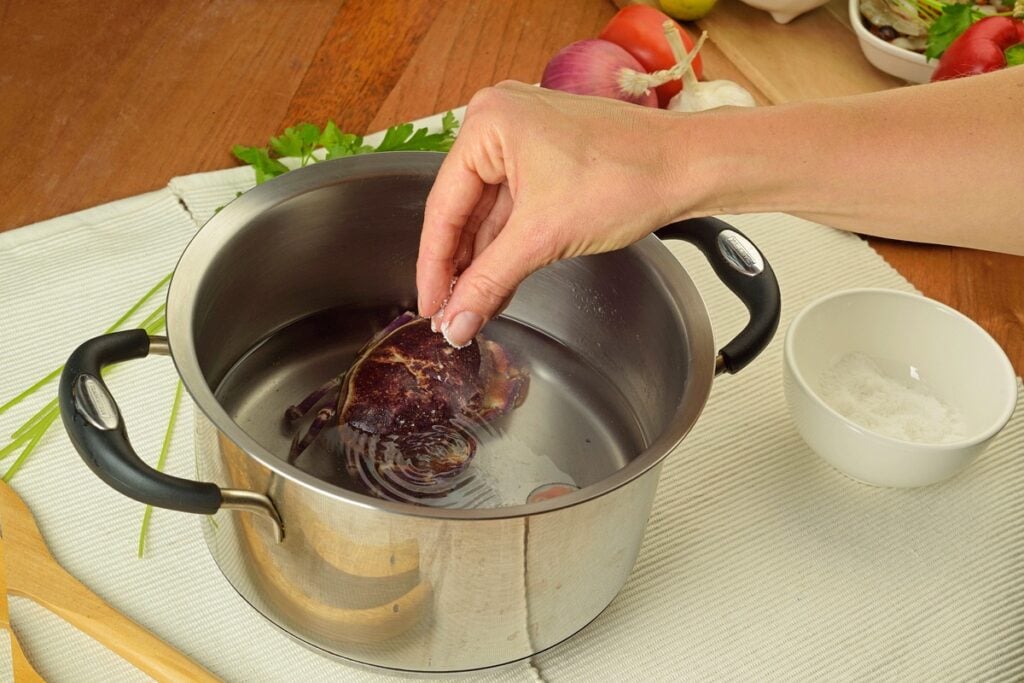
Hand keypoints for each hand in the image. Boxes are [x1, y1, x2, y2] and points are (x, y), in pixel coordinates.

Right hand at [416, 81, 689, 346]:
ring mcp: (526, 137)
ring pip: (490, 212)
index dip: (434, 266)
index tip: (429, 307)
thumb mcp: (544, 237)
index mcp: (488, 123)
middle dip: (460, 267)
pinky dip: (509, 245)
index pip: (443, 207)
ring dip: (485, 261)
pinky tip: (499, 282)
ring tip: (472, 307)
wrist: (690, 167)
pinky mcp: (549, 156)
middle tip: (448, 314)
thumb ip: (490, 281)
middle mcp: (500, 121)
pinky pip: (515, 207)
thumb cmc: (628, 176)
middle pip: (463, 209)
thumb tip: (455, 320)